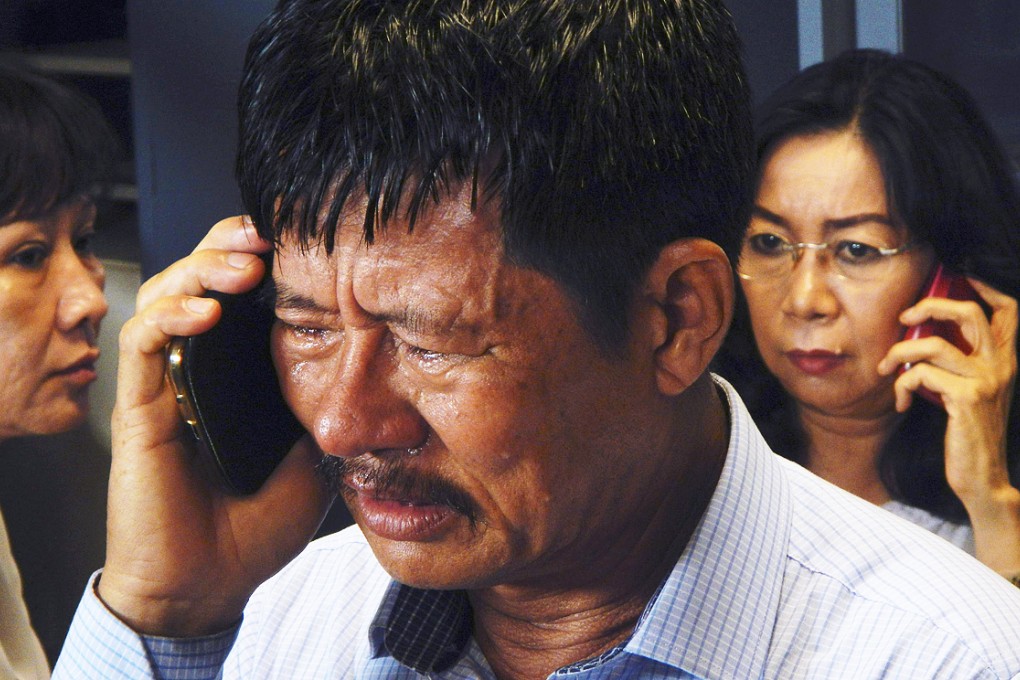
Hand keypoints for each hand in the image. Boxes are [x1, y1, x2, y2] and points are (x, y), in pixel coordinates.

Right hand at [99, 216, 333, 635]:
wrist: (212, 583)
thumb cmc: (258, 525)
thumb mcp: (319, 456)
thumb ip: (334, 410)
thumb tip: (377, 370)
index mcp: (241, 374)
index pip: (243, 296)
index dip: (264, 259)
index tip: (303, 238)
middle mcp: (201, 369)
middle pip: (200, 281)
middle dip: (229, 246)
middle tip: (266, 232)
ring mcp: (167, 384)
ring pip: (167, 298)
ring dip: (201, 270)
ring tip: (243, 264)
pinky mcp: (139, 408)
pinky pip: (142, 346)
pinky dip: (171, 319)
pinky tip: (207, 314)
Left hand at [878, 277, 1019, 573]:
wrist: (982, 477)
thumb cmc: (968, 433)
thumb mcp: (969, 391)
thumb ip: (958, 362)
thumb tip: (922, 334)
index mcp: (1006, 360)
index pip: (1009, 309)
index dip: (987, 285)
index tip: (960, 274)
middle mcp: (1002, 365)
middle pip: (968, 312)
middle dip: (930, 305)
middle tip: (904, 317)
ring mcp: (986, 380)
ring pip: (932, 344)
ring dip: (899, 353)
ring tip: (886, 369)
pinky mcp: (966, 398)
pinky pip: (920, 374)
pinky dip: (900, 385)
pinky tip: (898, 402)